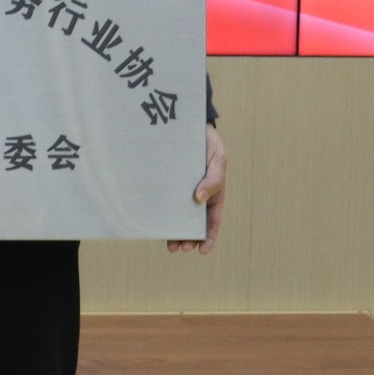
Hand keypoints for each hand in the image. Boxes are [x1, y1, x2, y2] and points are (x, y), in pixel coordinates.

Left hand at [170, 123, 226, 253]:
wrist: (189, 123)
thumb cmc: (208, 143)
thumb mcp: (218, 159)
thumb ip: (214, 179)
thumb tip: (200, 199)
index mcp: (214, 192)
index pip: (213, 219)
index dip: (209, 236)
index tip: (202, 250)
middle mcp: (196, 194)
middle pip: (194, 222)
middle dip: (189, 238)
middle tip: (182, 248)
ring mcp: (180, 190)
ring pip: (178, 216)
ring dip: (175, 232)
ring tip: (170, 245)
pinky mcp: (165, 183)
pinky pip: (162, 201)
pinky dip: (160, 214)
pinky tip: (155, 223)